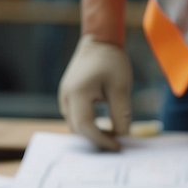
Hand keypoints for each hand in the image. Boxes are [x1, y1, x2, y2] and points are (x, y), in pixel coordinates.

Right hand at [58, 35, 132, 150]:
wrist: (99, 40)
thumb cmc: (111, 61)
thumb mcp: (121, 88)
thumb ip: (121, 114)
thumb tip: (123, 137)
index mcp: (78, 93)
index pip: (86, 127)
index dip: (102, 140)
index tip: (119, 147)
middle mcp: (66, 97)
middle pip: (78, 129)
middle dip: (97, 140)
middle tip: (118, 145)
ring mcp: (64, 96)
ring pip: (76, 125)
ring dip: (93, 133)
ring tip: (114, 136)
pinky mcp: (68, 96)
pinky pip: (76, 117)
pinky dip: (89, 125)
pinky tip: (105, 127)